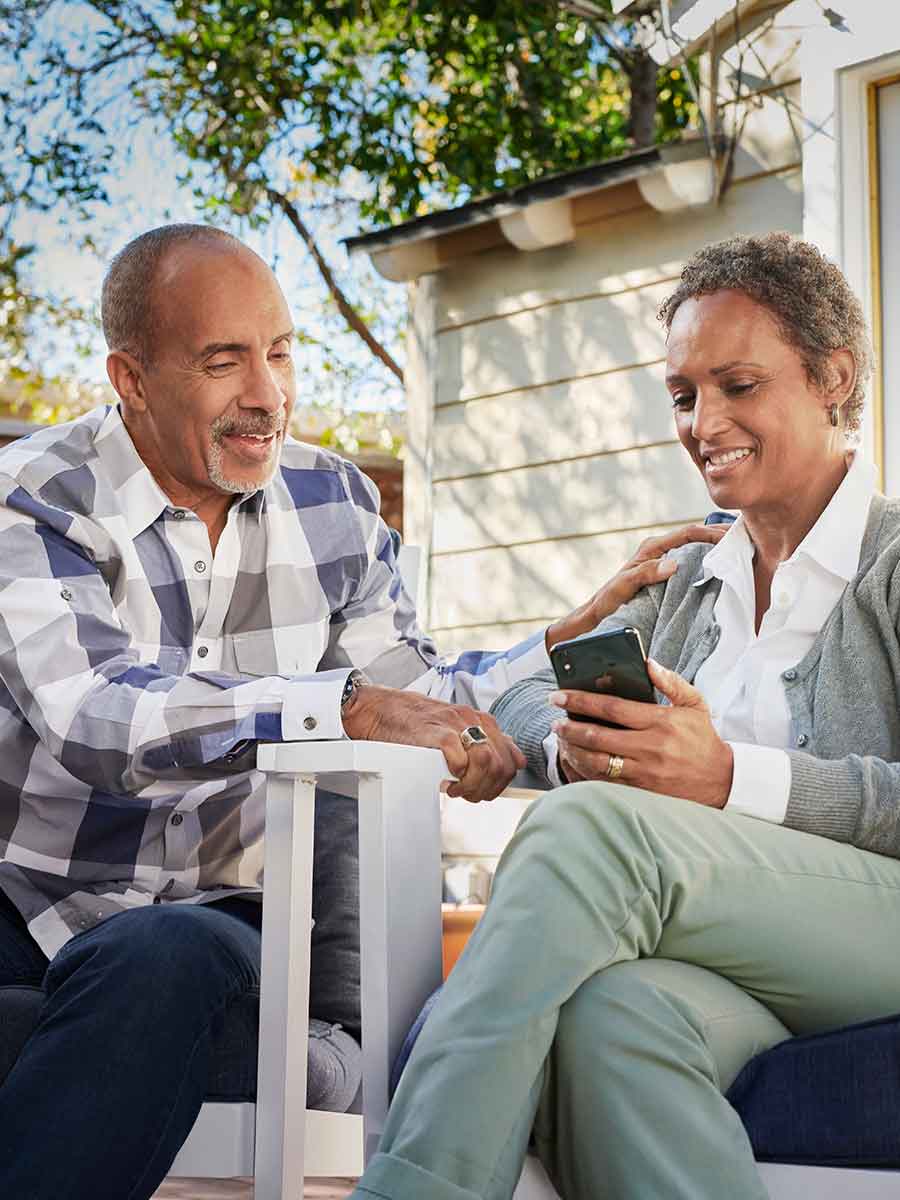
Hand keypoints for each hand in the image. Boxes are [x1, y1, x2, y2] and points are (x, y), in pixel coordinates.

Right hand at [342, 685, 525, 802]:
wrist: (382, 710)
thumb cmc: (417, 722)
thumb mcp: (460, 727)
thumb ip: (489, 740)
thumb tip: (517, 759)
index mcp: (483, 720)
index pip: (512, 760)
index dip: (500, 784)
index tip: (482, 790)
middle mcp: (474, 720)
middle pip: (501, 764)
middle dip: (487, 789)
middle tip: (467, 794)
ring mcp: (456, 725)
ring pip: (486, 762)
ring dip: (473, 785)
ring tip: (457, 789)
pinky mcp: (437, 733)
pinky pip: (460, 760)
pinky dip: (456, 777)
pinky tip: (445, 781)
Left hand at [545, 523, 727, 651]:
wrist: (597, 615)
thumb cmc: (607, 600)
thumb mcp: (624, 586)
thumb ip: (645, 573)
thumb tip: (674, 563)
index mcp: (652, 548)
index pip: (688, 533)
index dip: (712, 532)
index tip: (733, 536)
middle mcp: (659, 551)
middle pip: (696, 537)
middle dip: (720, 536)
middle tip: (746, 540)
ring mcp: (663, 563)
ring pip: (696, 550)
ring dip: (717, 550)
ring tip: (742, 553)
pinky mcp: (666, 576)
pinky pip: (692, 564)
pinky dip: (709, 564)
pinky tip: (723, 572)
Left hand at [550, 659, 733, 807]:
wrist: (722, 781)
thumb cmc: (703, 739)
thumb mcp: (694, 704)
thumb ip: (670, 682)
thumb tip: (647, 663)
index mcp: (660, 722)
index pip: (612, 708)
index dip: (580, 701)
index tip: (559, 696)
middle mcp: (650, 747)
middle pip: (598, 736)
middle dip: (569, 727)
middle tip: (554, 721)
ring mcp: (644, 772)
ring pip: (596, 762)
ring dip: (573, 750)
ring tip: (561, 740)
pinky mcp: (641, 792)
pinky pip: (604, 782)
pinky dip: (584, 772)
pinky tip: (574, 761)